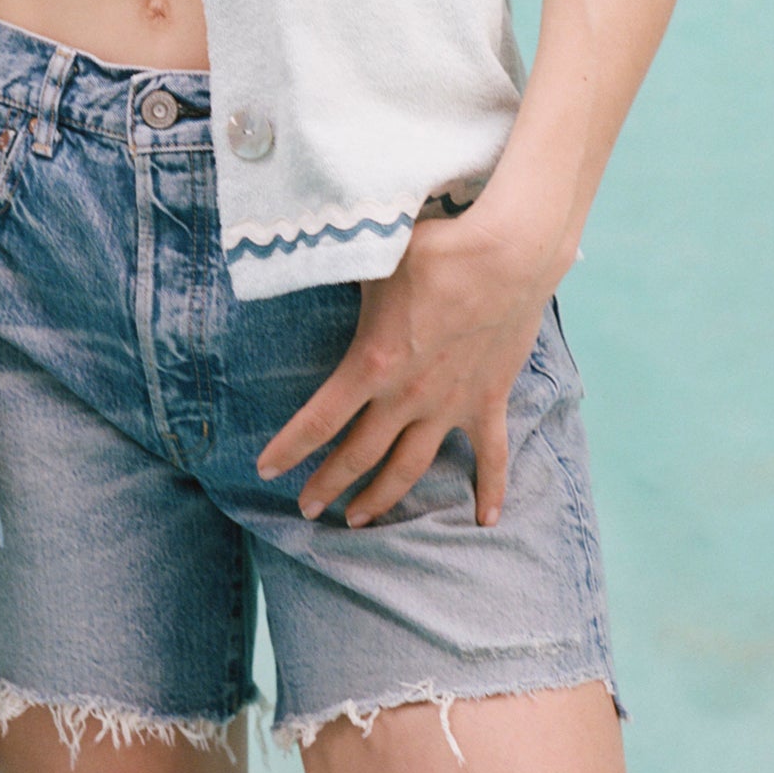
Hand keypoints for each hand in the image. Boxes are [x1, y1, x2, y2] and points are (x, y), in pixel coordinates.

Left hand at [255, 202, 559, 528]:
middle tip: (305, 508)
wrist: (508, 256)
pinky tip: (485, 520)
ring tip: (358, 520)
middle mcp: (407, 396)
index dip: (289, 448)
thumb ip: (336, 273)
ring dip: (383, 497)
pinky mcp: (488, 401)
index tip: (265, 470)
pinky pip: (491, 456)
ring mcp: (450, 405)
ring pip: (411, 467)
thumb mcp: (370, 261)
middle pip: (359, 454)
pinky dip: (489, 489)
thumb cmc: (435, 251)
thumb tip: (303, 258)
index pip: (319, 420)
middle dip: (328, 484)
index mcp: (371, 364)